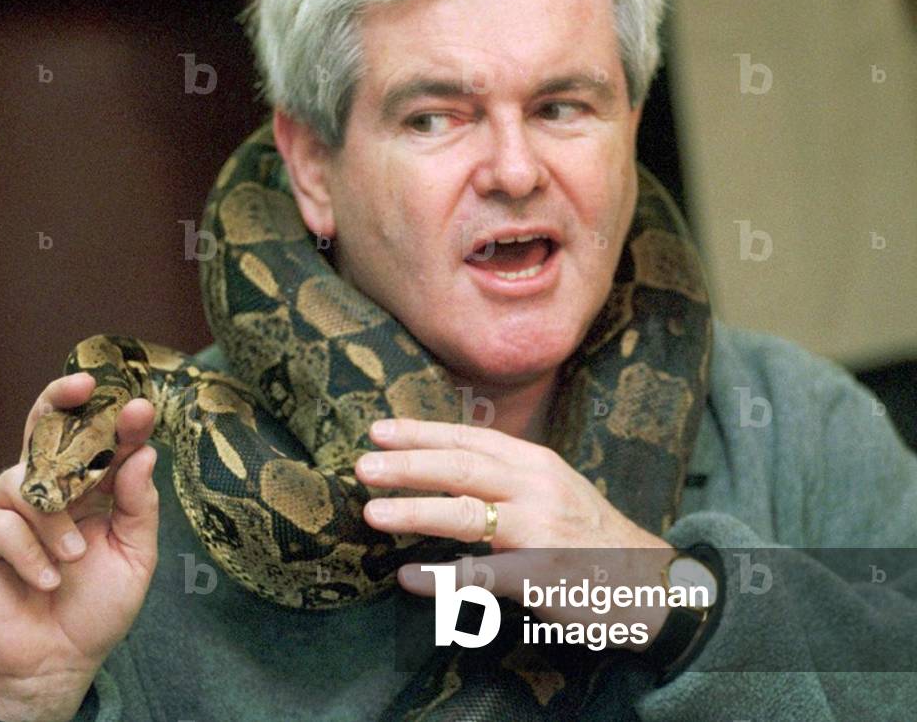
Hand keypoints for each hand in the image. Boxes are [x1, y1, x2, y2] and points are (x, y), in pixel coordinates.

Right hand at [0, 372, 158, 721]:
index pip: (102, 439)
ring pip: (27, 479)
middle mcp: (48, 485)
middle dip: (62, 398)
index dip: (118, 418)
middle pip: (45, 426)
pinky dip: (30, 551)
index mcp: (91, 485)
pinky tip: (48, 577)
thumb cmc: (96, 606)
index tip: (139, 407)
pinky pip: (2, 523)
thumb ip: (139, 504)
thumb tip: (143, 453)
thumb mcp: (135, 554)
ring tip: (75, 557)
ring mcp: (9, 507)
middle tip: (84, 387)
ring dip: (57, 519)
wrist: (56, 661)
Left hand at [354, 418, 675, 649]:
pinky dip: (442, 578)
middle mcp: (535, 487)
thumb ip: (503, 473)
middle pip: (462, 467)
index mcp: (533, 462)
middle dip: (409, 464)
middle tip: (363, 465)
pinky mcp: (542, 576)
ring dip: (416, 511)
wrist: (648, 581)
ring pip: (467, 514)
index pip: (470, 438)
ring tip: (372, 512)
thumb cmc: (587, 532)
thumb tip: (439, 461)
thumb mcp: (550, 486)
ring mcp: (540, 530)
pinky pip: (484, 576)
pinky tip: (409, 577)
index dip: (422, 432)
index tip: (379, 430)